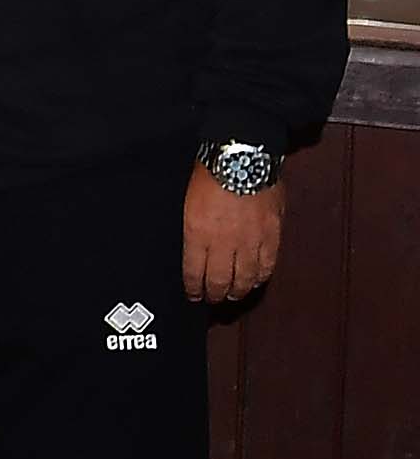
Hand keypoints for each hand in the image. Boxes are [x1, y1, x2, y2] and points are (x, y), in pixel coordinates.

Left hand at [182, 169, 285, 304]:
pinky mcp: (271, 235)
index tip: (193, 295)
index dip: (194, 287)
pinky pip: (267, 265)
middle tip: (212, 300)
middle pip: (219, 279)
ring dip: (238, 290)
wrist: (242, 158)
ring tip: (233, 294)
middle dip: (215, 294)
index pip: (193, 271)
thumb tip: (195, 246)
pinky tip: (255, 281)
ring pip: (244, 277)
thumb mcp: (187, 201)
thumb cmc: (209, 173)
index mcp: (197, 233)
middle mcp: (223, 242)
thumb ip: (193, 228)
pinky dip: (260, 277)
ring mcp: (250, 241)